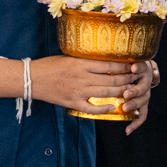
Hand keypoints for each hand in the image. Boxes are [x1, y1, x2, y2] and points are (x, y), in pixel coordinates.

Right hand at [30, 55, 153, 126]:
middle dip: (127, 79)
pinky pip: (92, 108)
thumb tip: (103, 63)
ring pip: (106, 92)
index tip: (132, 66)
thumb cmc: (47, 66)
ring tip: (130, 90)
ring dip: (121, 92)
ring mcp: (78, 91)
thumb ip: (84, 61)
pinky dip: (104, 108)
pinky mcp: (73, 102)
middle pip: (111, 79)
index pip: (108, 65)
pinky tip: (112, 106)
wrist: (30, 79)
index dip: (123, 67)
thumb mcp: (67, 58)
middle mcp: (82, 78)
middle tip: (136, 78)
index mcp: (80, 64)